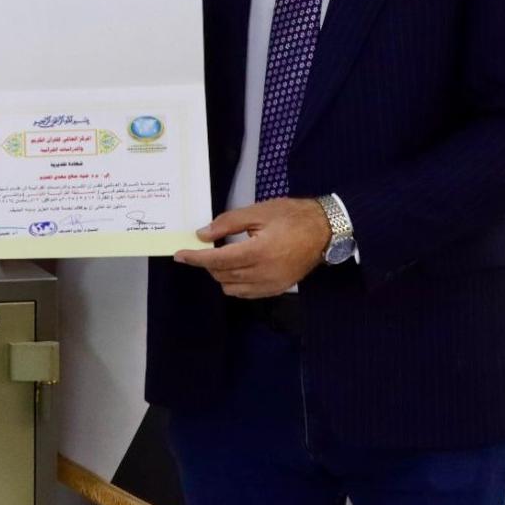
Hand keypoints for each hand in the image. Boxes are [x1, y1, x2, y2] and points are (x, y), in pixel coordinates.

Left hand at [174, 198, 330, 297]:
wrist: (325, 230)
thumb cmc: (291, 216)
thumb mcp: (257, 211)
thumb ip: (227, 223)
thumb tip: (202, 235)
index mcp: (257, 252)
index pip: (217, 261)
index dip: (195, 258)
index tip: (180, 254)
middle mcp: (263, 274)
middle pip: (222, 275)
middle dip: (208, 262)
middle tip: (207, 246)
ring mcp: (271, 285)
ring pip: (231, 288)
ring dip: (221, 273)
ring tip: (225, 255)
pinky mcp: (278, 289)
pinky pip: (246, 293)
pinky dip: (236, 283)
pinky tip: (238, 267)